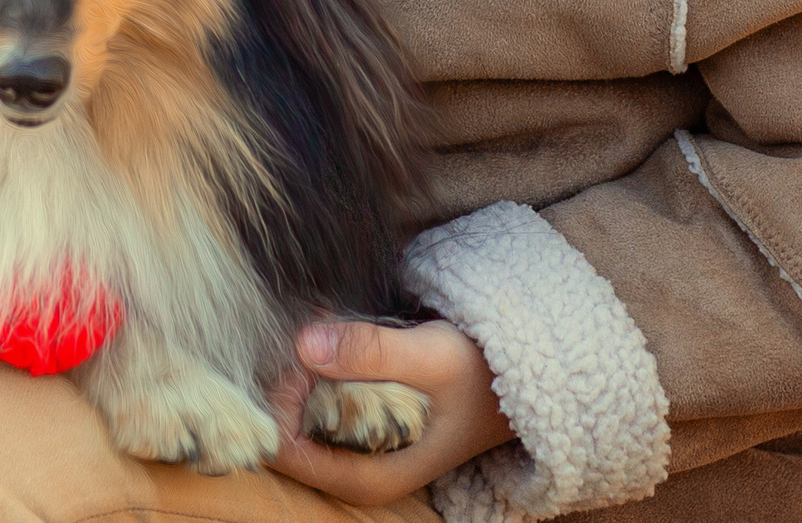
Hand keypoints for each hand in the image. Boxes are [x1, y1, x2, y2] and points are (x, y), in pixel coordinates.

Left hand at [265, 319, 512, 506]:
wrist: (520, 382)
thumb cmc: (478, 376)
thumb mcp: (430, 358)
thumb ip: (369, 353)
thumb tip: (304, 344)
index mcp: (369, 478)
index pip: (284, 448)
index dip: (280, 397)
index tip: (298, 349)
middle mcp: (357, 475)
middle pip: (288, 429)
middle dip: (292, 375)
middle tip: (314, 326)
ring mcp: (359, 453)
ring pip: (301, 411)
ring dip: (306, 365)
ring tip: (327, 323)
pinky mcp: (364, 429)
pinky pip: (321, 399)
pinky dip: (321, 366)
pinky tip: (335, 333)